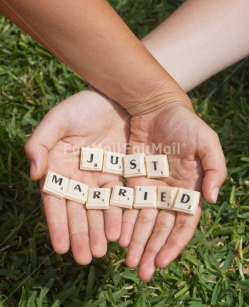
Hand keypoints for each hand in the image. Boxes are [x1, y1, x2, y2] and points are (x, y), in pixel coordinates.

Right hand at [25, 89, 128, 263]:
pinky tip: (120, 232)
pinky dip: (119, 215)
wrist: (118, 97)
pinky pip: (120, 199)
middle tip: (86, 258)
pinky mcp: (121, 175)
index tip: (60, 247)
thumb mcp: (58, 120)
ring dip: (100, 230)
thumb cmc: (83, 106)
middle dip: (81, 235)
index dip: (58, 224)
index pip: (56, 201)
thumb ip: (40, 143)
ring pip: (99, 210)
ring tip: (102, 251)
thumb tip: (34, 174)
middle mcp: (79, 178)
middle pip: (79, 211)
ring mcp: (100, 178)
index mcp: (59, 167)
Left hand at [119, 103, 226, 280]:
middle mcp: (169, 193)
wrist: (157, 107)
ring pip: (143, 222)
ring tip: (128, 261)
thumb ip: (213, 169)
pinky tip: (118, 237)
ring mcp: (150, 188)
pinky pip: (128, 205)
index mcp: (189, 189)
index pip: (183, 224)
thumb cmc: (184, 123)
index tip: (161, 262)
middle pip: (161, 228)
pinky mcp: (133, 180)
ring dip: (137, 242)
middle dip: (152, 249)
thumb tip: (213, 199)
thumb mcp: (206, 142)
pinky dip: (124, 222)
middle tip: (140, 271)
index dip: (174, 244)